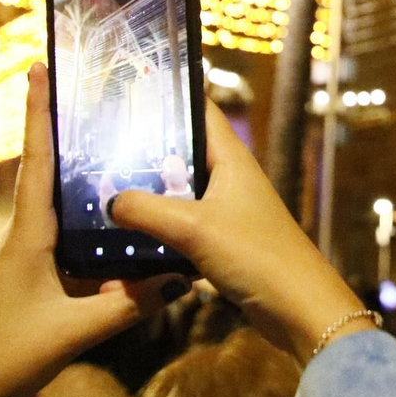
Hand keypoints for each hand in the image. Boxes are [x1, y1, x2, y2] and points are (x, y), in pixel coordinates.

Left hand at [0, 65, 174, 396]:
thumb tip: (179, 277)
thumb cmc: (3, 356)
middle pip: (49, 166)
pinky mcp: (34, 275)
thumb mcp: (72, 333)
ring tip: (113, 138)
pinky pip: (68, 233)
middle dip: (66, 126)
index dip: (38, 111)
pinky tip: (117, 219)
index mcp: (28, 233)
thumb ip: (128, 307)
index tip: (38, 65)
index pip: (37, 158)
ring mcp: (28, 254)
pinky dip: (90, 216)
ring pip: (60, 201)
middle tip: (89, 86)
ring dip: (80, 169)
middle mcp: (26, 234)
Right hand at [112, 98, 367, 362]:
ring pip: (178, 192)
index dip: (169, 94)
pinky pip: (181, 226)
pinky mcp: (222, 241)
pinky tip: (128, 237)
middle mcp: (230, 177)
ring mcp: (227, 210)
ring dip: (148, 194)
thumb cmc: (256, 256)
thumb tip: (110, 201)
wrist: (298, 309)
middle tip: (98, 144)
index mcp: (231, 158)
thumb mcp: (194, 228)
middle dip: (145, 149)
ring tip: (102, 188)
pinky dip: (158, 229)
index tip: (128, 87)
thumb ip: (147, 211)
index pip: (200, 109)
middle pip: (182, 152)